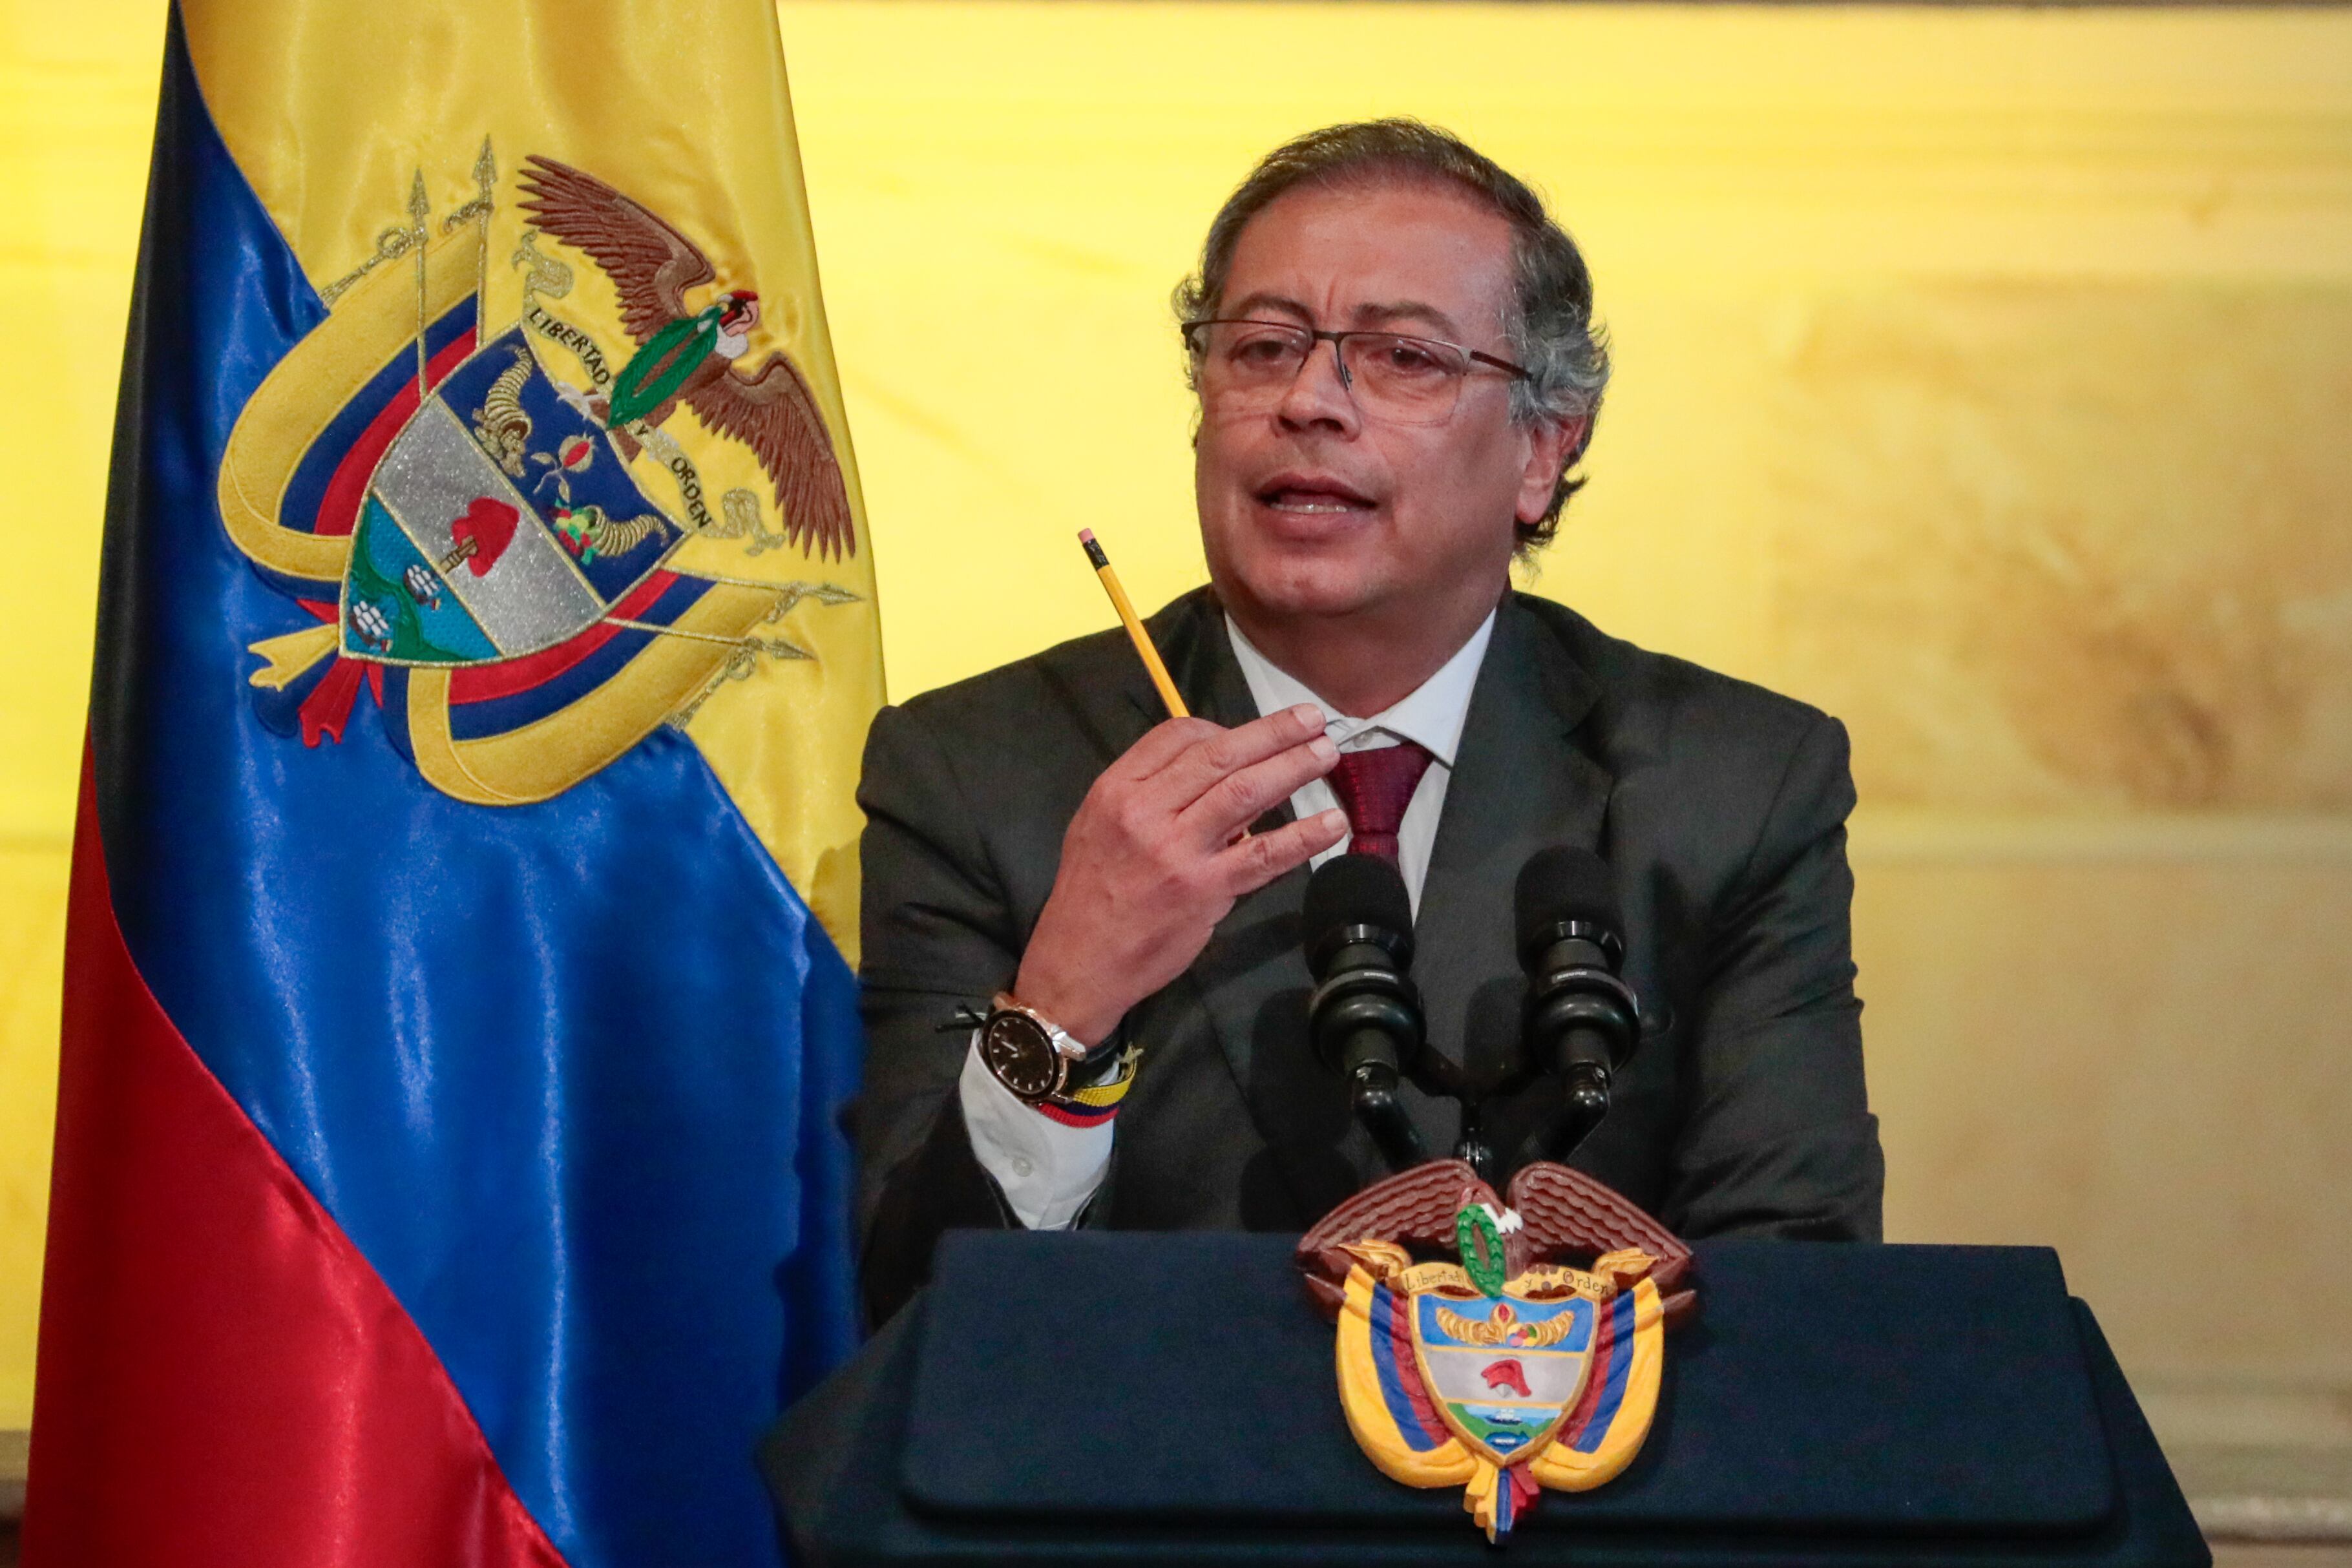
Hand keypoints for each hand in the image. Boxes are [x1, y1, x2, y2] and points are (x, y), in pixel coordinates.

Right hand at [1013, 703, 1348, 1044]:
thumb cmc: (1091, 892)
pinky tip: (1332, 823)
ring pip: (1245, 793)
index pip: (1177, 736)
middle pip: (1220, 755)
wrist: (1079, 961)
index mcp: (1117, 789)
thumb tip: (1213, 772)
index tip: (1252, 736)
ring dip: (1292, 768)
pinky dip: (1302, 836)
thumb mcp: (1098, 825)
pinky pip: (1263, 855)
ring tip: (1327, 755)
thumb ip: (1148, 793)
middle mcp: (1145, 812)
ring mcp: (1177, 851)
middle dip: (1273, 733)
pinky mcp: (1204, 891)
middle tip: (1313, 721)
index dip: (1223, 729)